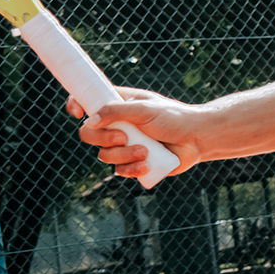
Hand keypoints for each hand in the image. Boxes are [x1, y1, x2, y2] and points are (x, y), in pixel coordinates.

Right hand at [70, 88, 204, 179]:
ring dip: (123, 155)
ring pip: (104, 155)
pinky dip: (132, 169)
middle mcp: (118, 125)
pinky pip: (120, 171)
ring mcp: (124, 145)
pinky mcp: (134, 162)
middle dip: (104, 139)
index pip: (88, 102)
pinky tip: (147, 164)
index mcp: (118, 105)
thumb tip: (90, 120)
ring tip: (146, 151)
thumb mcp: (144, 108)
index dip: (77, 105)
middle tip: (124, 137)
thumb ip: (116, 111)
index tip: (78, 112)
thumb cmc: (174, 118)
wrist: (197, 139)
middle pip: (90, 134)